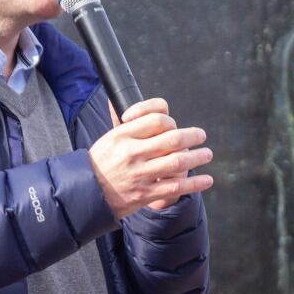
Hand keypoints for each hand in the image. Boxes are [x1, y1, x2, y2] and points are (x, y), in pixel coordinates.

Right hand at [89, 98, 212, 218]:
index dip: (169, 120)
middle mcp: (132, 153)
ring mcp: (140, 174)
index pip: (156, 118)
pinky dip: (195, 183)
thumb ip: (123, 122)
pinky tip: (207, 179)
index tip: (174, 125)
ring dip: (198, 157)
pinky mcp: (145, 194)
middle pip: (172, 139)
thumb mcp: (107, 138)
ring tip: (206, 154)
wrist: (86, 195)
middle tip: (201, 135)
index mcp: (122, 135)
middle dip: (192, 136)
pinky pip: (176, 187)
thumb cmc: (100, 164)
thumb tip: (116, 98)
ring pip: (178, 162)